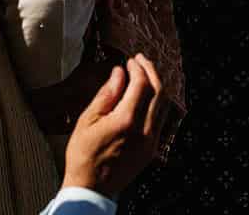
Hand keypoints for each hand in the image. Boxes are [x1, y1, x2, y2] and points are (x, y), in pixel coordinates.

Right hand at [61, 54, 168, 197]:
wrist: (91, 188)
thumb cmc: (84, 154)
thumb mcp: (88, 120)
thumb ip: (107, 94)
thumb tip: (119, 73)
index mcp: (126, 120)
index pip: (141, 84)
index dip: (137, 68)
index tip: (130, 60)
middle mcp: (144, 130)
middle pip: (158, 91)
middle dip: (151, 71)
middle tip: (141, 60)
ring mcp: (151, 141)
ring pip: (164, 105)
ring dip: (158, 85)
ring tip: (146, 74)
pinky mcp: (152, 150)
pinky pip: (163, 120)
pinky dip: (159, 103)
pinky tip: (149, 96)